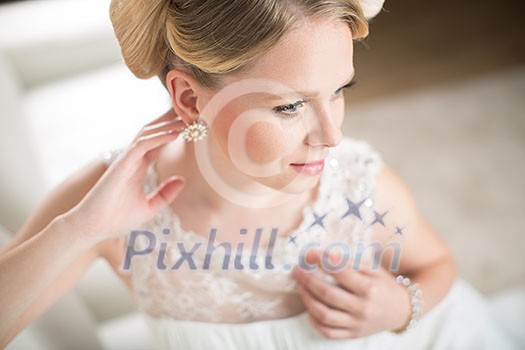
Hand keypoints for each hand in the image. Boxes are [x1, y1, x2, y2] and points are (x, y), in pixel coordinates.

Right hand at [67, 109, 186, 241]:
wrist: (93, 227)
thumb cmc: (116, 219)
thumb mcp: (149, 206)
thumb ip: (165, 193)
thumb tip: (182, 180)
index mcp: (138, 166)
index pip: (158, 142)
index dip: (173, 132)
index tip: (191, 125)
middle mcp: (132, 159)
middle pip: (153, 132)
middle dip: (170, 120)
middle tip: (191, 110)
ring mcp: (126, 160)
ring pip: (148, 133)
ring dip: (168, 125)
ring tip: (188, 118)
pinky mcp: (122, 164)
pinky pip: (142, 145)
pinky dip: (159, 137)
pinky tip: (175, 133)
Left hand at [292, 249, 410, 338]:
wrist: (402, 310)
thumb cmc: (384, 285)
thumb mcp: (373, 269)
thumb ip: (351, 262)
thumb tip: (325, 254)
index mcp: (369, 288)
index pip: (340, 272)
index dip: (322, 261)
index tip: (309, 253)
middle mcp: (363, 308)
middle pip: (328, 294)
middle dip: (308, 280)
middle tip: (297, 270)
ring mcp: (357, 324)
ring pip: (325, 315)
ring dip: (308, 299)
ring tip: (300, 287)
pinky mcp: (353, 334)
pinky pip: (329, 332)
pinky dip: (315, 321)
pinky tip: (309, 308)